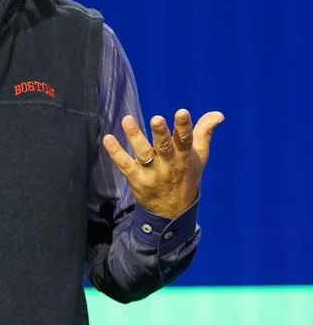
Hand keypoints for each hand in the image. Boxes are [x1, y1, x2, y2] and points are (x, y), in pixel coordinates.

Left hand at [101, 108, 223, 219]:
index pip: (186, 140)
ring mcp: (152, 173)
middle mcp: (169, 165)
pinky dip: (116, 153)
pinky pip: (125, 166)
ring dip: (135, 137)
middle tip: (156, 119)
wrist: (173, 212)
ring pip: (143, 154)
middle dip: (161, 133)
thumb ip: (204, 132)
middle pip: (165, 148)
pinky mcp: (136, 180)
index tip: (182, 112)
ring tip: (127, 120)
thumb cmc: (187, 176)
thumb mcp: (199, 156)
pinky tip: (107, 139)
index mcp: (185, 157)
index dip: (184, 126)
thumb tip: (218, 114)